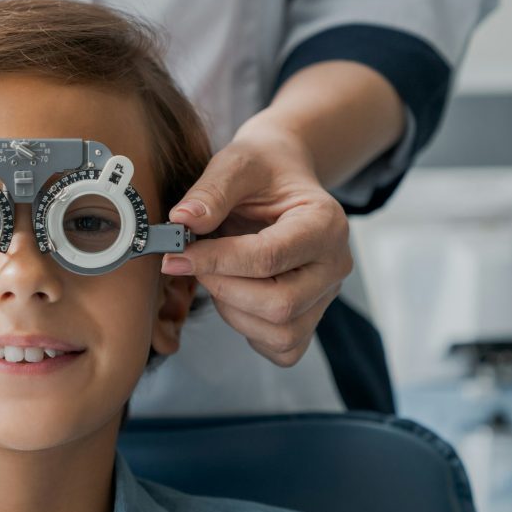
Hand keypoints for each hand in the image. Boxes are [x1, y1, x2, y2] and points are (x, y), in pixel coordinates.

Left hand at [161, 123, 351, 366]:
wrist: (281, 176)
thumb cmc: (262, 169)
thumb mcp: (236, 163)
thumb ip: (211, 191)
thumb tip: (182, 221)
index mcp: (325, 223)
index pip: (269, 258)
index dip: (216, 261)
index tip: (176, 255)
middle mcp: (334, 264)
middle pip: (280, 305)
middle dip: (224, 289)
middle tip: (195, 264)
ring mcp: (326, 295)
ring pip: (281, 333)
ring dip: (233, 312)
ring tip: (217, 275)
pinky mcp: (311, 316)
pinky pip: (283, 348)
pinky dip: (250, 331)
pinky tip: (234, 297)